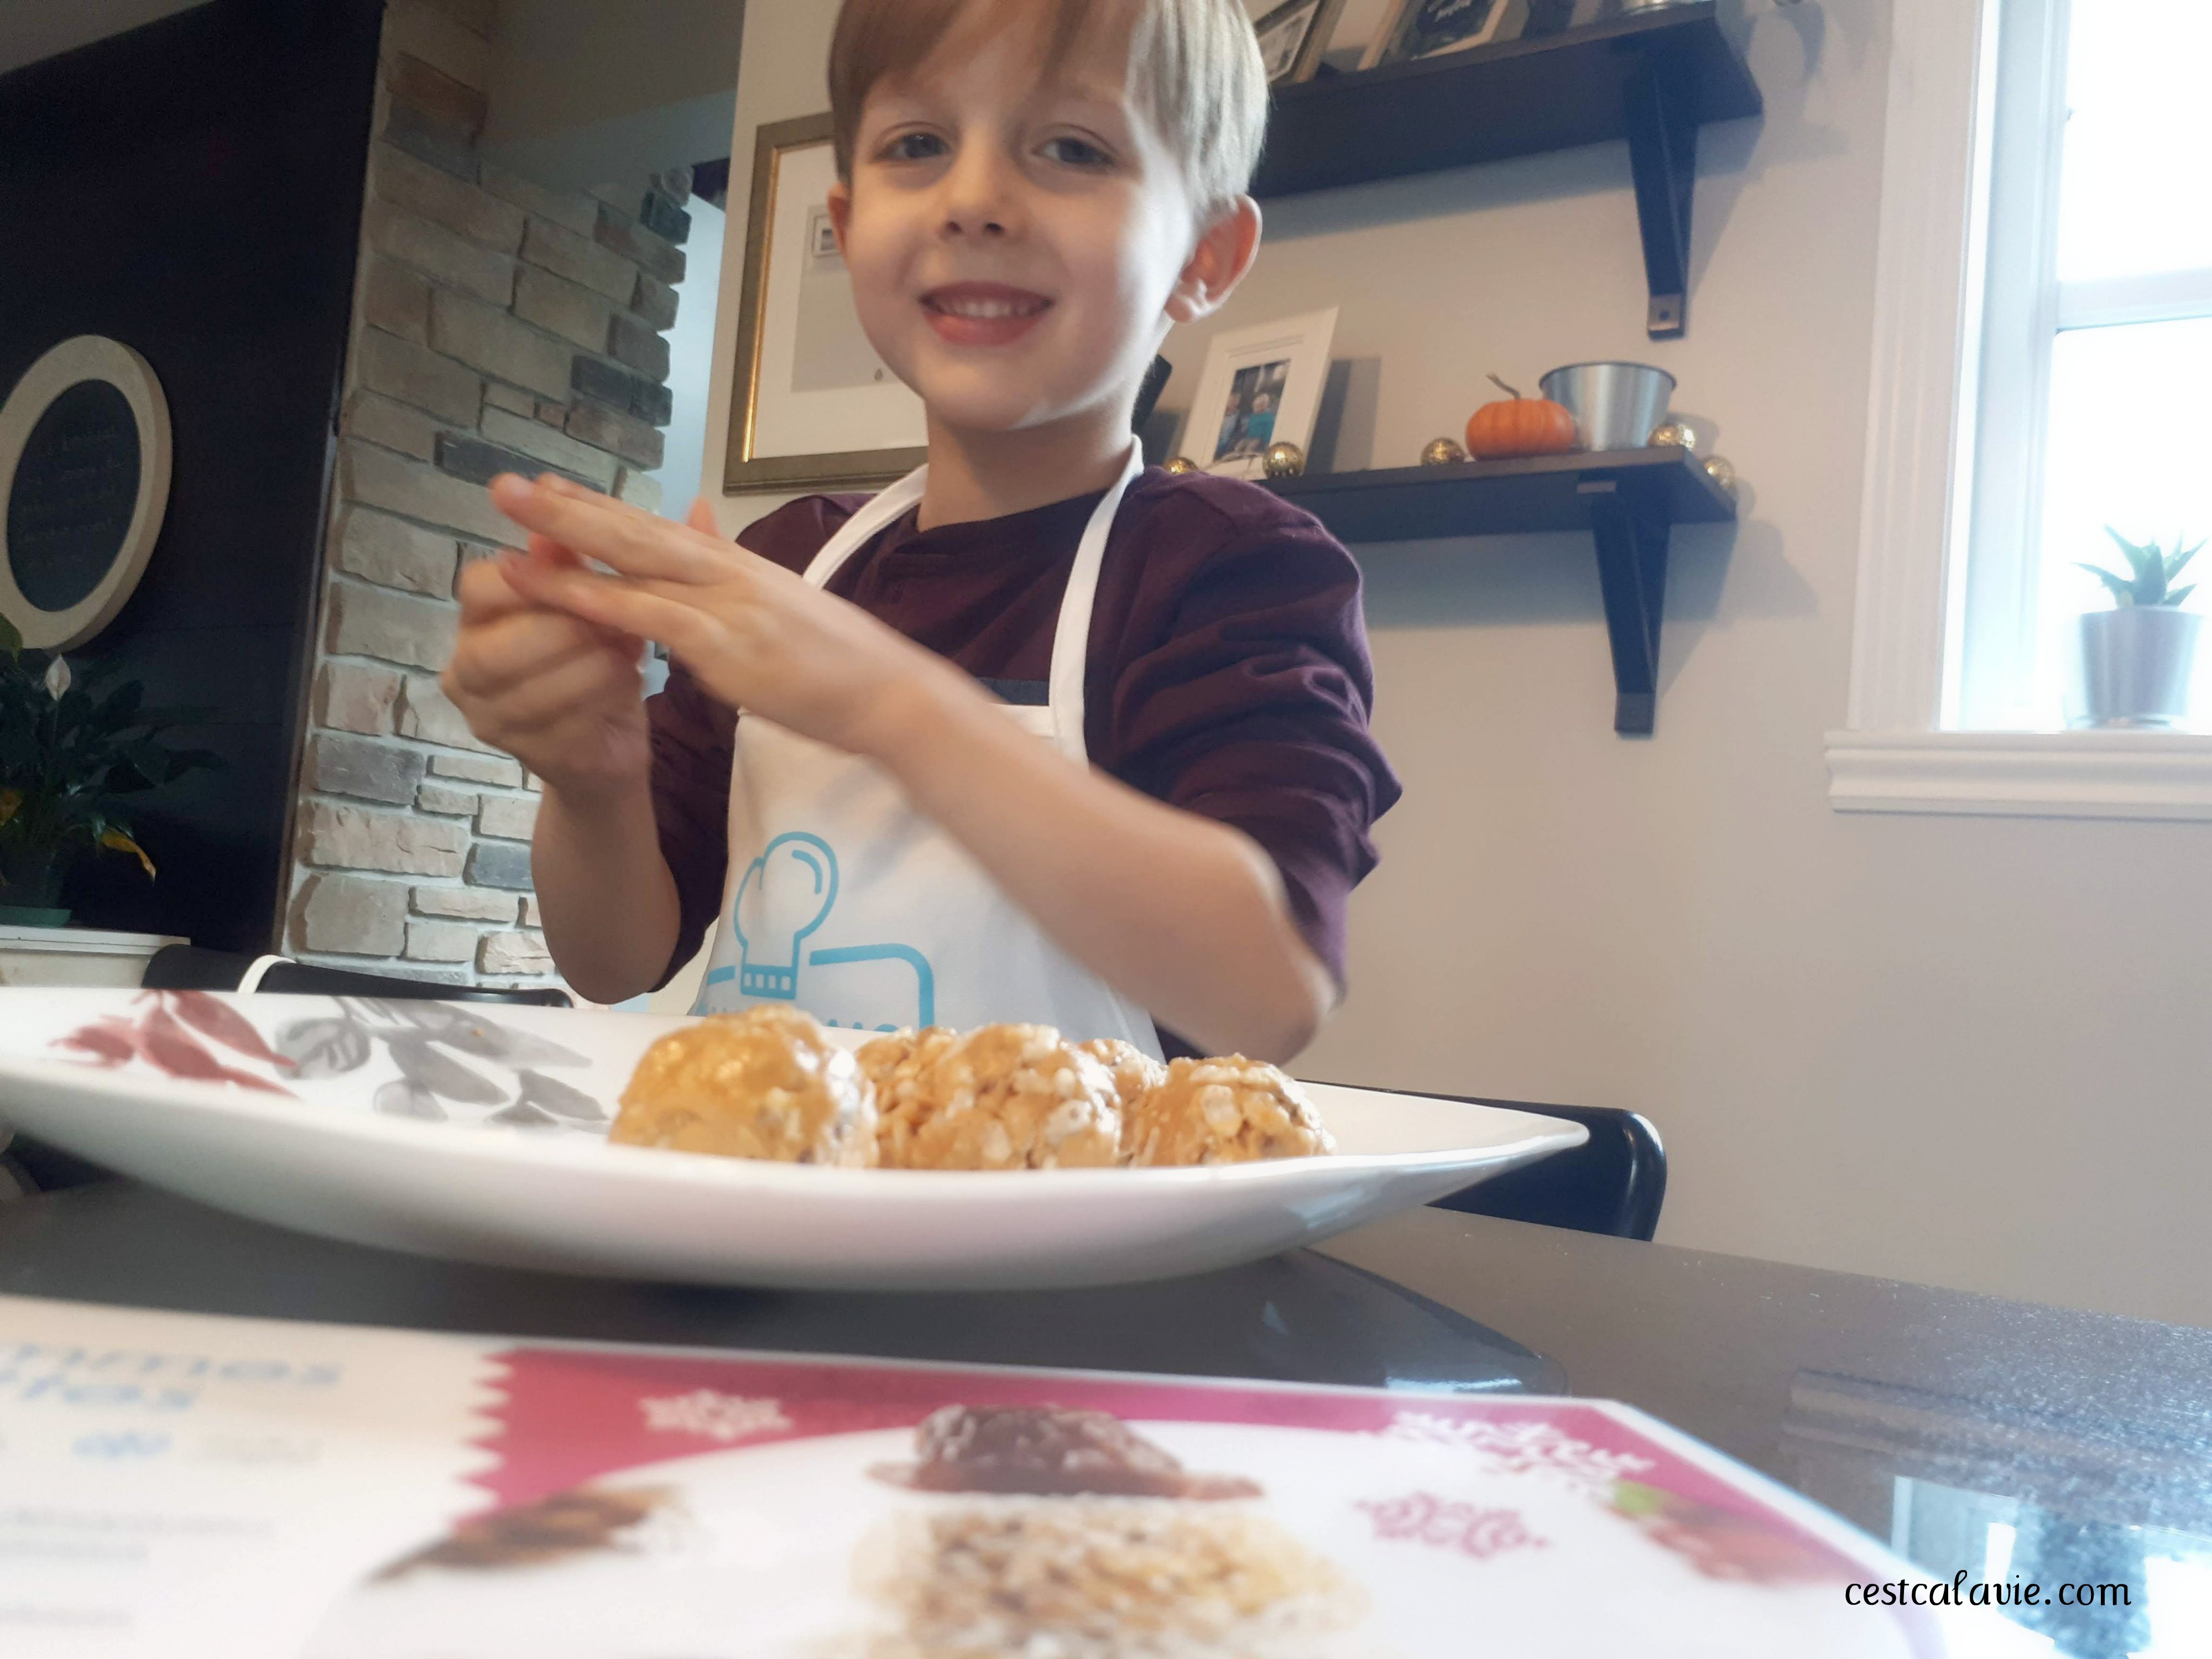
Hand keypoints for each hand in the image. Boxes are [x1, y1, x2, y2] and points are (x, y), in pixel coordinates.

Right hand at [441, 534, 650, 799]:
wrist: (611, 741)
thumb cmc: (596, 660)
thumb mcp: (591, 601)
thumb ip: (571, 555)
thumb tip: (551, 486)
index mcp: (479, 617)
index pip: (479, 586)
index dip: (531, 576)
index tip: (582, 567)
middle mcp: (467, 667)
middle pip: (493, 648)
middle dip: (561, 630)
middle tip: (615, 619)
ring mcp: (488, 716)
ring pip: (527, 691)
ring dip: (585, 667)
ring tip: (629, 649)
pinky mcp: (523, 755)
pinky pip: (557, 727)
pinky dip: (597, 700)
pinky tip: (627, 684)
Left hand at [486, 476, 969, 759]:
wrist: (892, 693)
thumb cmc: (841, 661)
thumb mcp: (781, 603)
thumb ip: (730, 561)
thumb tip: (694, 513)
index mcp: (738, 567)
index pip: (656, 527)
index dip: (599, 507)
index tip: (548, 488)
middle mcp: (727, 573)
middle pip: (635, 531)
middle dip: (568, 509)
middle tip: (507, 485)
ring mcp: (727, 606)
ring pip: (635, 563)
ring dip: (568, 542)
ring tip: (511, 523)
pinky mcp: (727, 646)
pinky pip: (650, 618)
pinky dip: (600, 602)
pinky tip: (557, 591)